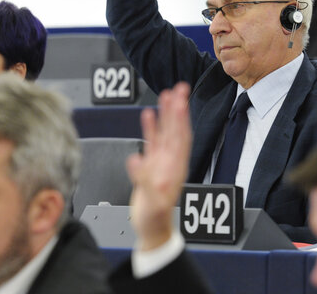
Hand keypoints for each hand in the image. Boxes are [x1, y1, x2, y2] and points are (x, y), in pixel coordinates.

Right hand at [127, 82, 191, 250]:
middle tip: (179, 87)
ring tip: (166, 94)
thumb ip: (144, 181)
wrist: (152, 228)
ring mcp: (162, 161)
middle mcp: (171, 160)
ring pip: (166, 132)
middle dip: (178, 108)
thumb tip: (136, 159)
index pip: (180, 137)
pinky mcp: (152, 165)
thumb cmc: (155, 218)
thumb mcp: (152, 203)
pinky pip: (153, 142)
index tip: (180, 101)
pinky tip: (149, 114)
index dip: (180, 119)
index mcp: (175, 167)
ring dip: (167, 113)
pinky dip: (151, 128)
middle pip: (176, 129)